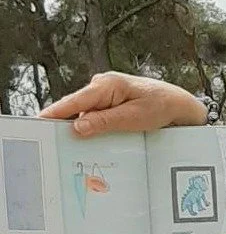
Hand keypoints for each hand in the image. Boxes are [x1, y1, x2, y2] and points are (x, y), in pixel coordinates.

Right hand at [40, 73, 207, 136]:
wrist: (179, 105)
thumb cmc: (161, 106)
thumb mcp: (135, 117)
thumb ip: (106, 121)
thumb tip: (78, 126)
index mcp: (107, 85)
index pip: (75, 101)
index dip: (55, 113)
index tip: (38, 123)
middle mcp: (102, 86)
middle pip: (76, 108)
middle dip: (66, 125)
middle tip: (52, 144)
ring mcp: (105, 95)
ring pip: (85, 115)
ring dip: (82, 131)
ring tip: (71, 149)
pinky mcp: (109, 104)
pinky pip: (95, 117)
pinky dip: (92, 129)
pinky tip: (90, 143)